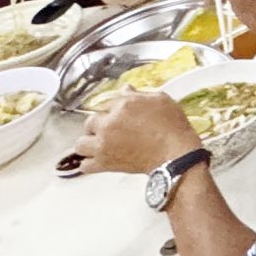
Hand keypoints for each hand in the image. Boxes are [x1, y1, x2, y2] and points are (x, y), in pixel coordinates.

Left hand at [74, 89, 199, 174]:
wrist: (174, 154)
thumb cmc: (171, 127)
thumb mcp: (160, 100)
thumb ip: (139, 94)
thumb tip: (126, 89)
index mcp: (122, 105)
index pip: (106, 102)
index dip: (113, 108)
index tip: (120, 113)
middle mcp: (109, 124)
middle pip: (89, 122)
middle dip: (97, 124)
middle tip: (109, 127)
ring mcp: (104, 145)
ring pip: (80, 144)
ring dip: (88, 142)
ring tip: (99, 143)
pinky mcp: (105, 164)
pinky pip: (85, 165)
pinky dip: (89, 163)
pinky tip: (98, 159)